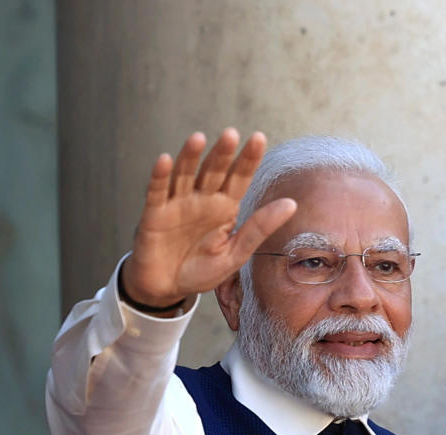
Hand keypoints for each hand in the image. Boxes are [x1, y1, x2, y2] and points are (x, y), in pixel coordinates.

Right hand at [121, 129, 296, 309]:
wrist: (166, 288)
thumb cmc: (201, 270)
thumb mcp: (236, 253)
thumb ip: (259, 228)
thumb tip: (292, 204)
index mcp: (225, 207)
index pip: (239, 178)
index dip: (247, 159)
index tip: (258, 138)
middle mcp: (202, 200)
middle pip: (213, 171)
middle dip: (222, 154)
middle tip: (230, 134)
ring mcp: (177, 204)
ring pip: (184, 174)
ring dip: (190, 157)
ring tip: (199, 138)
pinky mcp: (154, 214)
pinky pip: (157, 192)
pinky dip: (160, 176)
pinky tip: (165, 160)